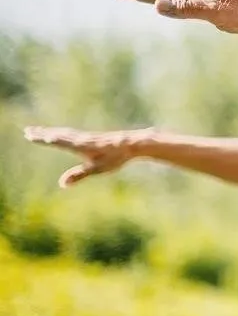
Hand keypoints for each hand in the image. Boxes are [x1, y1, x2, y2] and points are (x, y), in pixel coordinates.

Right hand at [23, 126, 150, 187]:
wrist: (132, 144)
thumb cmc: (115, 157)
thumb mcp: (96, 169)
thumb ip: (78, 175)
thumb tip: (62, 183)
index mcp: (79, 145)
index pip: (57, 141)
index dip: (43, 139)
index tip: (30, 135)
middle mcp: (81, 138)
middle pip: (58, 134)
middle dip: (42, 133)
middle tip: (27, 131)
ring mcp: (86, 137)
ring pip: (64, 133)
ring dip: (50, 132)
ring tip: (39, 132)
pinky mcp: (92, 137)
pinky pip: (72, 134)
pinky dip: (62, 133)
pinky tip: (61, 134)